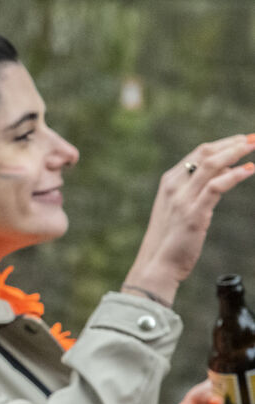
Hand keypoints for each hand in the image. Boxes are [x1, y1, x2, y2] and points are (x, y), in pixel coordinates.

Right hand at [124, 134, 254, 304]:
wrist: (158, 264)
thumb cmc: (172, 238)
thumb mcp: (180, 208)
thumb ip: (199, 188)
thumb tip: (226, 170)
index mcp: (169, 182)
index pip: (199, 152)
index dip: (223, 143)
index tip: (242, 140)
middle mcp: (174, 186)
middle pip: (206, 153)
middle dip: (232, 143)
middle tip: (253, 139)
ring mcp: (182, 199)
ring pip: (212, 165)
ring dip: (236, 153)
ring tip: (254, 147)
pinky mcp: (194, 214)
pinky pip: (216, 187)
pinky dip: (234, 176)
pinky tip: (249, 170)